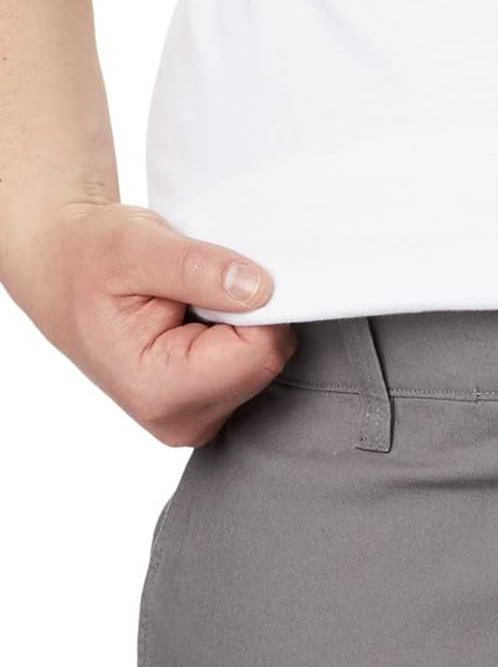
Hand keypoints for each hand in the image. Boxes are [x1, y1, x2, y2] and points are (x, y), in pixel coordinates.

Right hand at [7, 200, 293, 444]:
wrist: (61, 274)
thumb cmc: (87, 258)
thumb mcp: (131, 245)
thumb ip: (195, 267)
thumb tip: (259, 288)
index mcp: (159, 390)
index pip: (259, 352)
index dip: (255, 304)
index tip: (219, 273)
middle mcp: (182, 420)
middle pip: (266, 362)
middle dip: (247, 314)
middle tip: (196, 287)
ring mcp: (198, 420)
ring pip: (265, 364)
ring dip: (240, 324)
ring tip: (188, 304)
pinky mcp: (210, 410)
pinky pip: (254, 368)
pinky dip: (236, 337)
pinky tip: (195, 322)